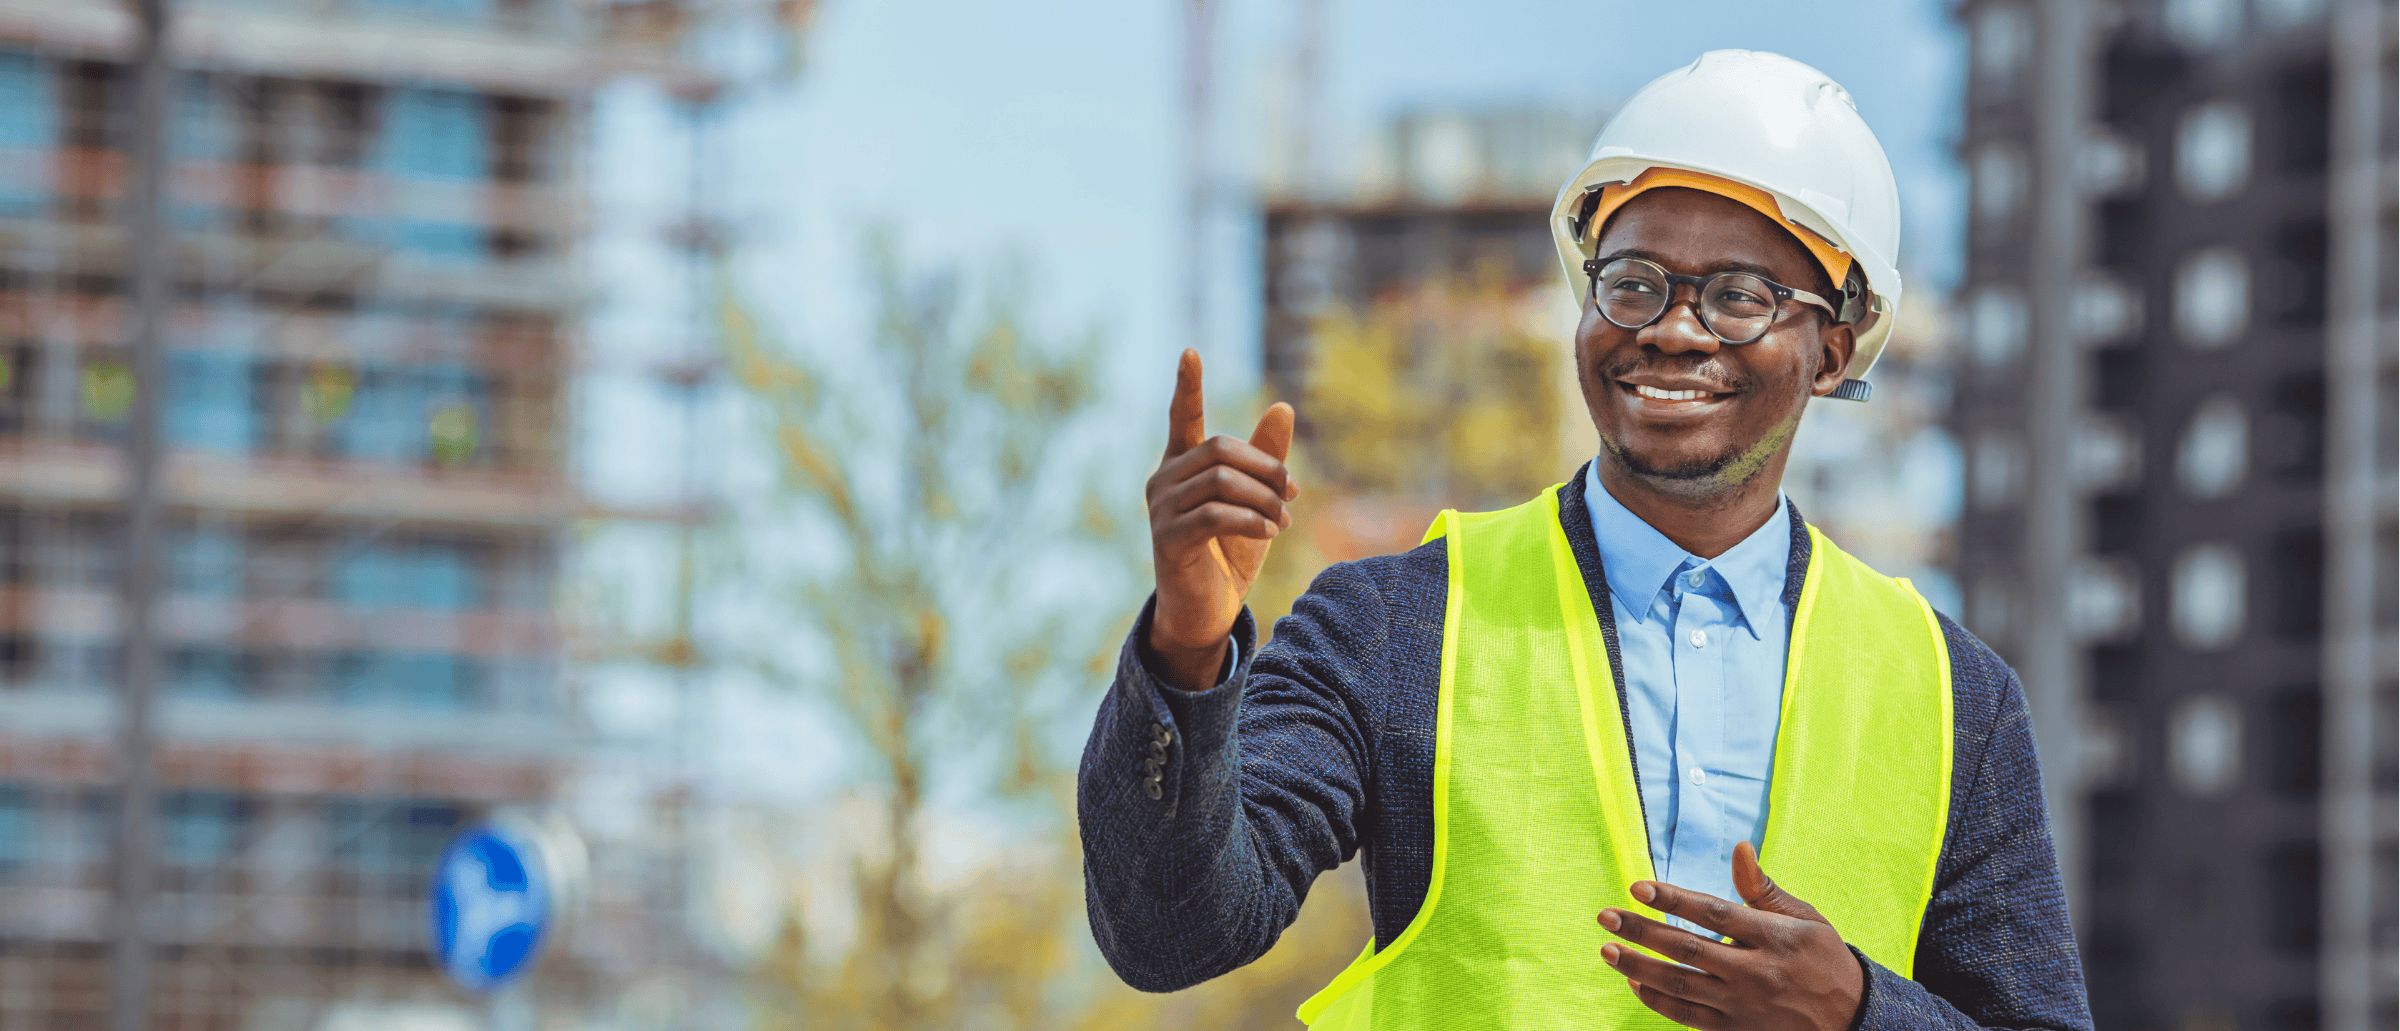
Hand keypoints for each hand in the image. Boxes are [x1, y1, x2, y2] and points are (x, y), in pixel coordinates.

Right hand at [1143, 349, 1297, 691]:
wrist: (1206, 612)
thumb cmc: (1228, 554)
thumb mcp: (1256, 502)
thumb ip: (1266, 458)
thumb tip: (1283, 406)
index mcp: (1181, 468)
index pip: (1182, 418)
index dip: (1187, 386)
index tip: (1190, 352)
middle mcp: (1164, 481)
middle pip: (1219, 449)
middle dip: (1264, 466)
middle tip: (1293, 492)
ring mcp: (1161, 510)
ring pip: (1221, 481)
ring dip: (1263, 498)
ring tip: (1283, 520)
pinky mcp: (1168, 538)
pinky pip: (1216, 514)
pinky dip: (1252, 519)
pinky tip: (1271, 531)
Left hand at [1595, 841, 1865, 1030]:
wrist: (1853, 1020)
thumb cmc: (1824, 960)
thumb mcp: (1805, 919)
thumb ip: (1763, 888)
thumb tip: (1740, 847)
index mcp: (1773, 937)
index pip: (1713, 913)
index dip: (1673, 900)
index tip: (1638, 887)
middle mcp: (1755, 972)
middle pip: (1688, 950)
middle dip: (1642, 932)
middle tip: (1605, 916)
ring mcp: (1743, 1006)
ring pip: (1681, 986)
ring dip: (1639, 968)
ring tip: (1608, 950)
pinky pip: (1688, 1017)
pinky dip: (1658, 1001)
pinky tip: (1635, 983)